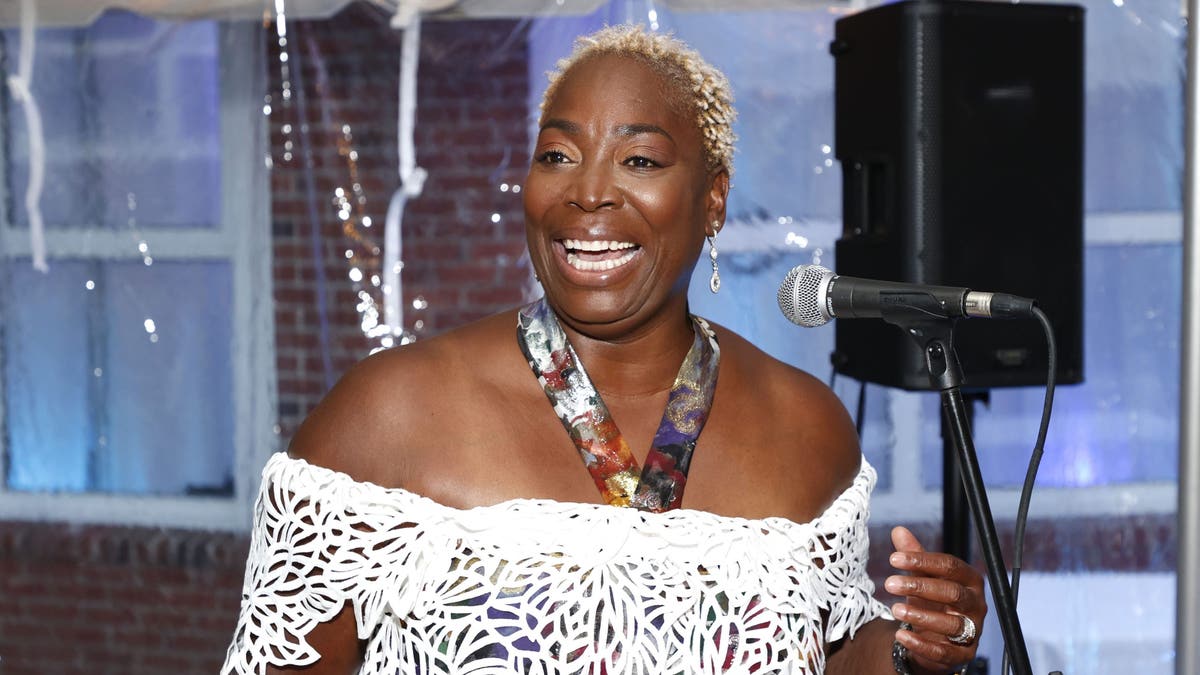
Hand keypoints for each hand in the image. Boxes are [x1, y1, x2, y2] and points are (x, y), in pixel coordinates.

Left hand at [884, 526, 986, 673]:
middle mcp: (976, 604)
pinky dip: (921, 644)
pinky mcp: (963, 654)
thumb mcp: (922, 577)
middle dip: (919, 587)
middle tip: (889, 583)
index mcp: (969, 580)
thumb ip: (914, 556)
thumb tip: (899, 530)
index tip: (893, 559)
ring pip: (951, 623)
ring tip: (895, 609)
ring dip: (921, 616)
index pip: (950, 566)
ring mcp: (972, 631)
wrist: (936, 636)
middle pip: (953, 593)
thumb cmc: (933, 600)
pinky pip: (944, 652)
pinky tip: (901, 636)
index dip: (922, 561)